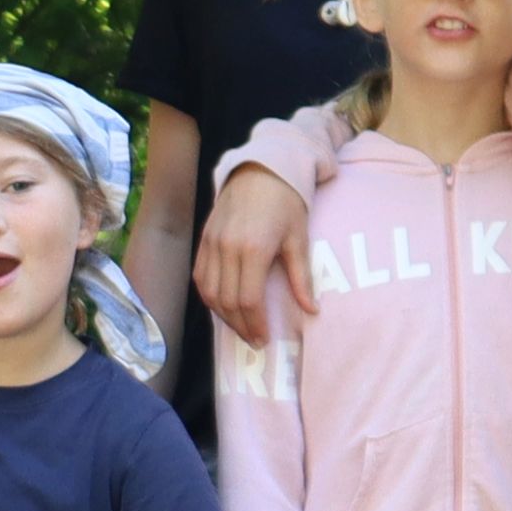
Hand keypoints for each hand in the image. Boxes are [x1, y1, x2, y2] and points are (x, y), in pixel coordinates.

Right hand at [193, 168, 311, 345]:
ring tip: (239, 327)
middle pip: (227, 300)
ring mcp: (212, 243)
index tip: (264, 338)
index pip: (248, 299)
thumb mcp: (299, 238)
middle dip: (240, 326)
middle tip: (254, 340)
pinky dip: (209, 296)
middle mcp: (228, 248)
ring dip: (223, 315)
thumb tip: (311, 310)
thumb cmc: (286, 202)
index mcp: (254, 249)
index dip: (255, 323)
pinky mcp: (204, 239)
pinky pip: (200, 276)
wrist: (260, 170)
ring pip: (210, 292)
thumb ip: (301, 277)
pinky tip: (222, 306)